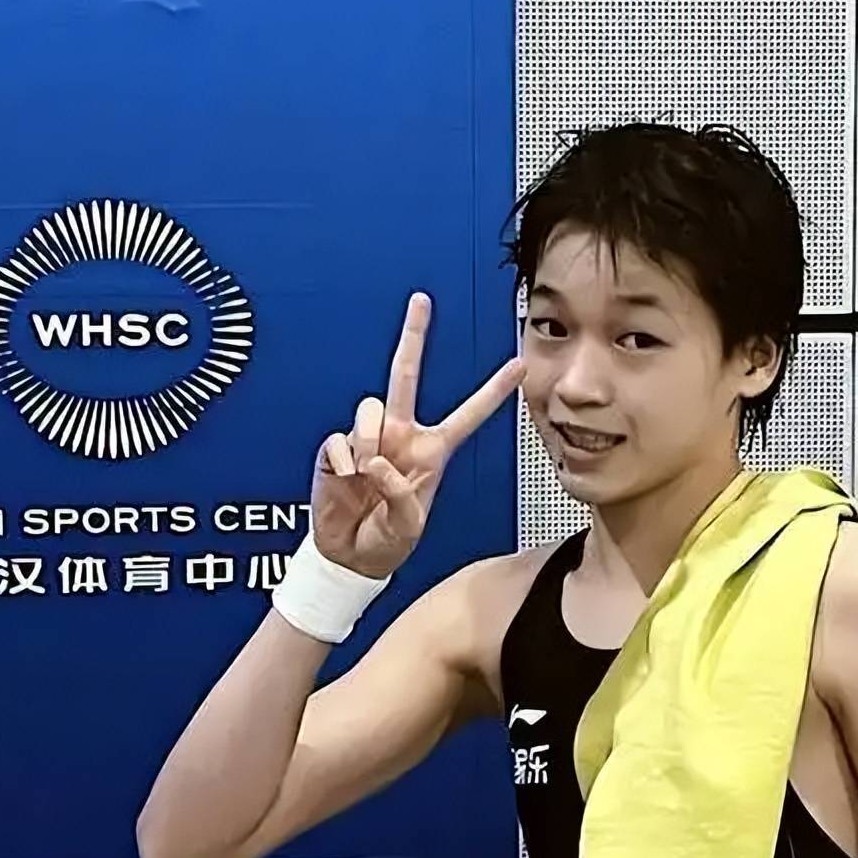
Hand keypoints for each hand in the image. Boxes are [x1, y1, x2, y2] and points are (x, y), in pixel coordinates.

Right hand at [311, 292, 524, 578]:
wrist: (349, 556)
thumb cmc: (387, 541)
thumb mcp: (408, 525)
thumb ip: (399, 493)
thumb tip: (374, 460)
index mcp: (432, 451)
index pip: (468, 415)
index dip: (494, 391)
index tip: (520, 364)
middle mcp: (401, 436)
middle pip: (406, 376)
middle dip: (414, 337)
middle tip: (422, 301)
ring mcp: (368, 439)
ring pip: (369, 409)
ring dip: (368, 439)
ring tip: (365, 474)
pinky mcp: (337, 449)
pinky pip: (339, 439)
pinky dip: (342, 461)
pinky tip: (345, 480)